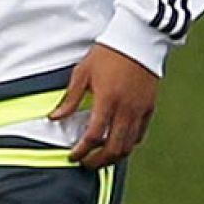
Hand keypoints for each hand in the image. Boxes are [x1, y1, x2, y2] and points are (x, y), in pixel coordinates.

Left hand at [48, 44, 158, 169]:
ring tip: (100, 158)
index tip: (73, 156)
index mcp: (107, 100)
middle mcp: (125, 110)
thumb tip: (54, 118)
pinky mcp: (149, 108)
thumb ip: (70, 99)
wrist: (137, 39)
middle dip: (97, 161)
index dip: (82, 151)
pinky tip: (117, 144)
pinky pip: (139, 135)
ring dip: (112, 157)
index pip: (94, 136)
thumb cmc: (107, 53)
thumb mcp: (83, 73)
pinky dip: (127, 145)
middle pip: (113, 148)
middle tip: (85, 163)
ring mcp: (139, 111)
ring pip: (128, 146)